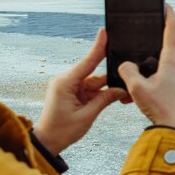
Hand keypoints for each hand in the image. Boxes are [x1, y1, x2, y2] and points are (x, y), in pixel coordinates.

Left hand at [33, 29, 127, 154]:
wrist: (47, 142)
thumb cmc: (62, 130)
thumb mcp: (87, 116)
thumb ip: (105, 100)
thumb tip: (122, 89)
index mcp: (65, 83)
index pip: (87, 62)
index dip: (98, 47)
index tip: (104, 32)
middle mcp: (66, 81)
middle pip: (95, 73)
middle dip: (111, 77)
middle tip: (127, 78)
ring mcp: (69, 86)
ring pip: (96, 82)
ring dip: (108, 89)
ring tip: (123, 95)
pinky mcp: (72, 93)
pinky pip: (92, 89)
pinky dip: (102, 94)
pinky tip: (115, 97)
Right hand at [118, 5, 174, 133]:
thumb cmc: (160, 108)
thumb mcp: (136, 88)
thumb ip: (127, 71)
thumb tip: (126, 65)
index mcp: (173, 59)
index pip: (173, 28)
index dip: (168, 13)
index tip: (165, 4)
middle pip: (163, 48)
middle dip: (147, 51)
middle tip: (134, 53)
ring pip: (161, 66)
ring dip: (146, 72)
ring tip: (130, 87)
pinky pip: (164, 78)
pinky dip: (150, 83)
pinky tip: (136, 96)